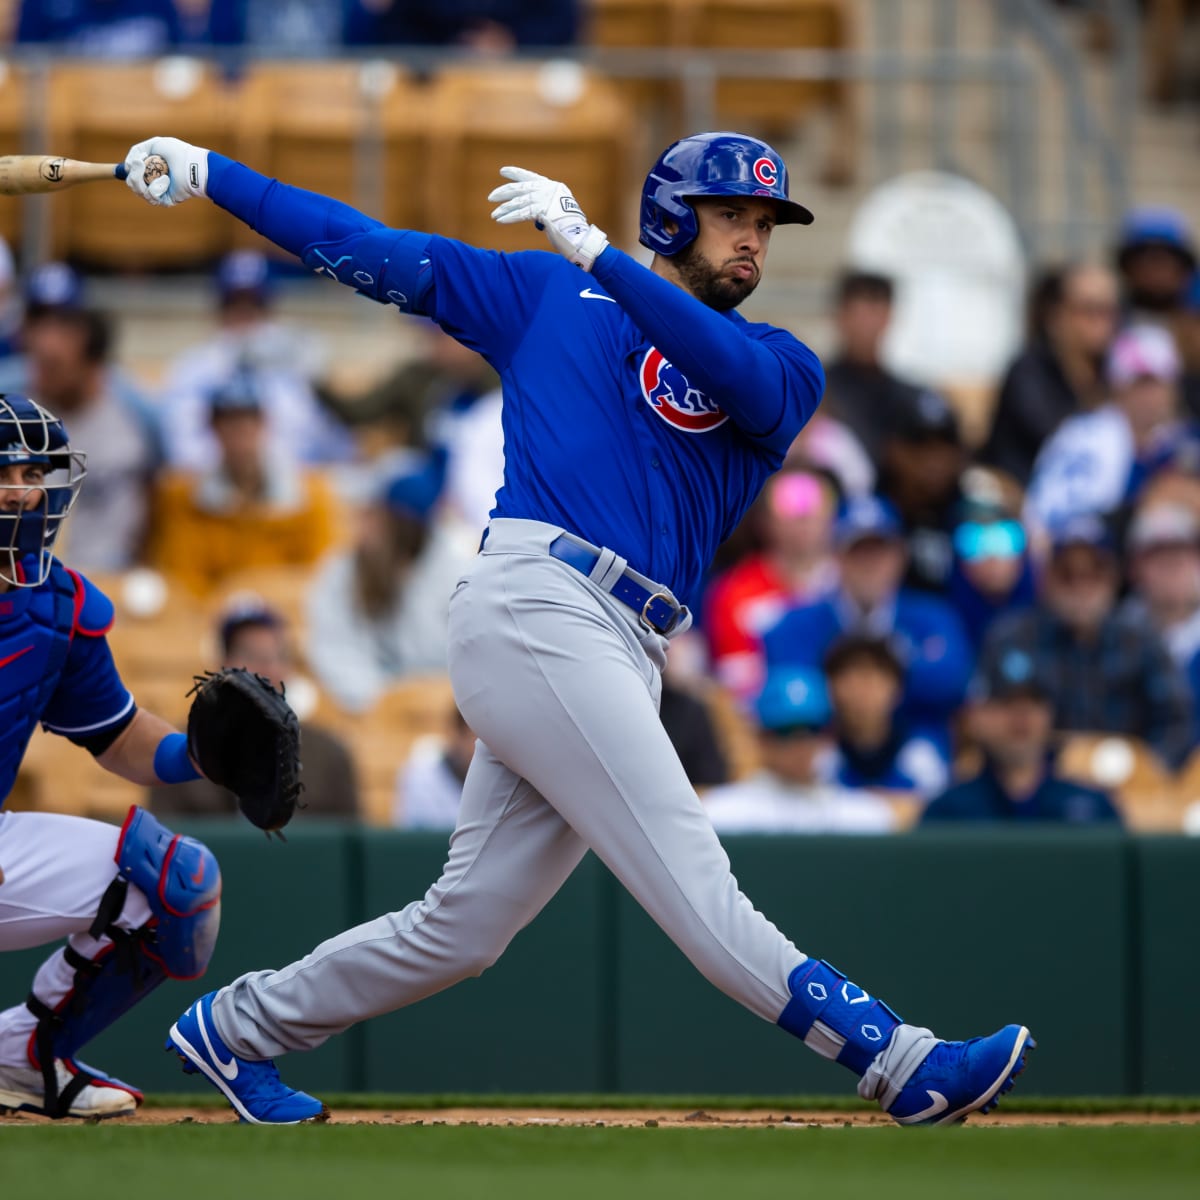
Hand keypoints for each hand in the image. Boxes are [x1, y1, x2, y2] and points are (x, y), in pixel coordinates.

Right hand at [124, 136, 209, 206]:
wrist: (191, 165)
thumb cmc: (177, 152)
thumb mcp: (154, 144)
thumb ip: (137, 150)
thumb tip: (127, 165)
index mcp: (149, 168)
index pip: (131, 172)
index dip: (129, 168)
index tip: (136, 160)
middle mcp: (152, 180)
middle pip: (131, 182)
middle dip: (133, 173)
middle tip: (140, 163)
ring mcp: (158, 192)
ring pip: (138, 190)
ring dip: (142, 179)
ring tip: (157, 171)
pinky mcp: (165, 200)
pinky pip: (151, 196)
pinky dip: (156, 187)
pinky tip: (167, 180)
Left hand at [488, 166, 608, 271]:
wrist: (580, 238)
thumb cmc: (569, 230)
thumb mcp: (556, 213)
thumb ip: (543, 208)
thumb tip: (531, 214)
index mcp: (553, 187)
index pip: (531, 177)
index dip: (516, 173)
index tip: (502, 171)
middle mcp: (549, 189)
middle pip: (522, 188)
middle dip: (504, 192)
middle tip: (491, 197)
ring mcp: (546, 199)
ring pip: (520, 201)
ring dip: (504, 209)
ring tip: (494, 215)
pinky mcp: (542, 210)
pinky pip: (522, 213)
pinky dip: (510, 217)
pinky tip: (500, 220)